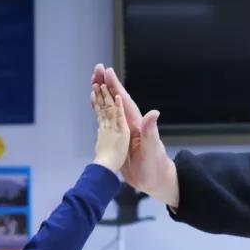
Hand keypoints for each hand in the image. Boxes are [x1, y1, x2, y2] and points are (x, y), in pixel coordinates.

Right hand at [90, 64, 178, 207]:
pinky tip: (95, 106)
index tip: (107, 71)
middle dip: (107, 84)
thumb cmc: (156, 166)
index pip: (124, 101)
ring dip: (102, 94)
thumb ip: (151, 131)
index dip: (116, 86)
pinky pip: (107, 121)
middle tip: (97, 69)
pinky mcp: (119, 139)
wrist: (155, 180)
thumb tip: (154, 113)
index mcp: (136, 124)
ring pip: (111, 108)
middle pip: (116, 100)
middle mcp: (130, 124)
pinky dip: (100, 111)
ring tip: (93, 81)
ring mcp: (124, 131)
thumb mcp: (153, 148)